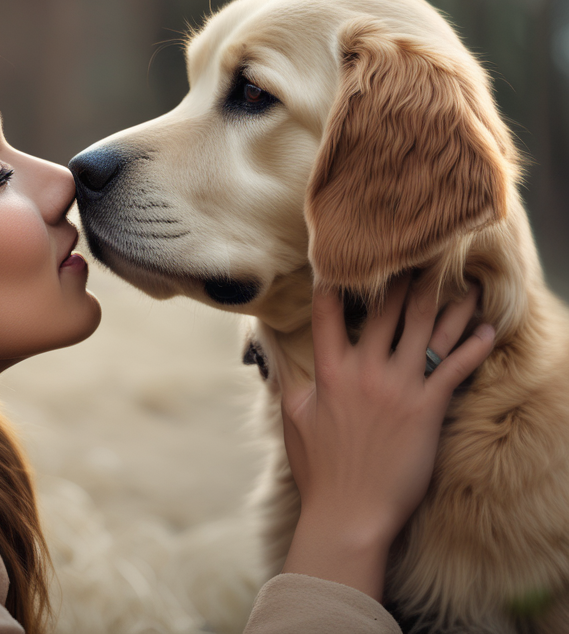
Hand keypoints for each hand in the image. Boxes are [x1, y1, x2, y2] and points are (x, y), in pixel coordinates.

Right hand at [279, 277, 494, 600]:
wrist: (350, 511)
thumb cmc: (319, 469)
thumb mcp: (293, 419)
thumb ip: (290, 382)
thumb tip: (279, 358)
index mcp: (329, 371)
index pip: (328, 315)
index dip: (335, 284)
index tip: (343, 261)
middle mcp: (365, 371)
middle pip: (386, 312)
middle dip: (403, 280)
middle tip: (418, 257)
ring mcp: (398, 387)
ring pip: (426, 331)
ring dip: (446, 304)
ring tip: (460, 282)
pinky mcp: (427, 408)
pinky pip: (455, 367)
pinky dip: (474, 345)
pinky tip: (487, 328)